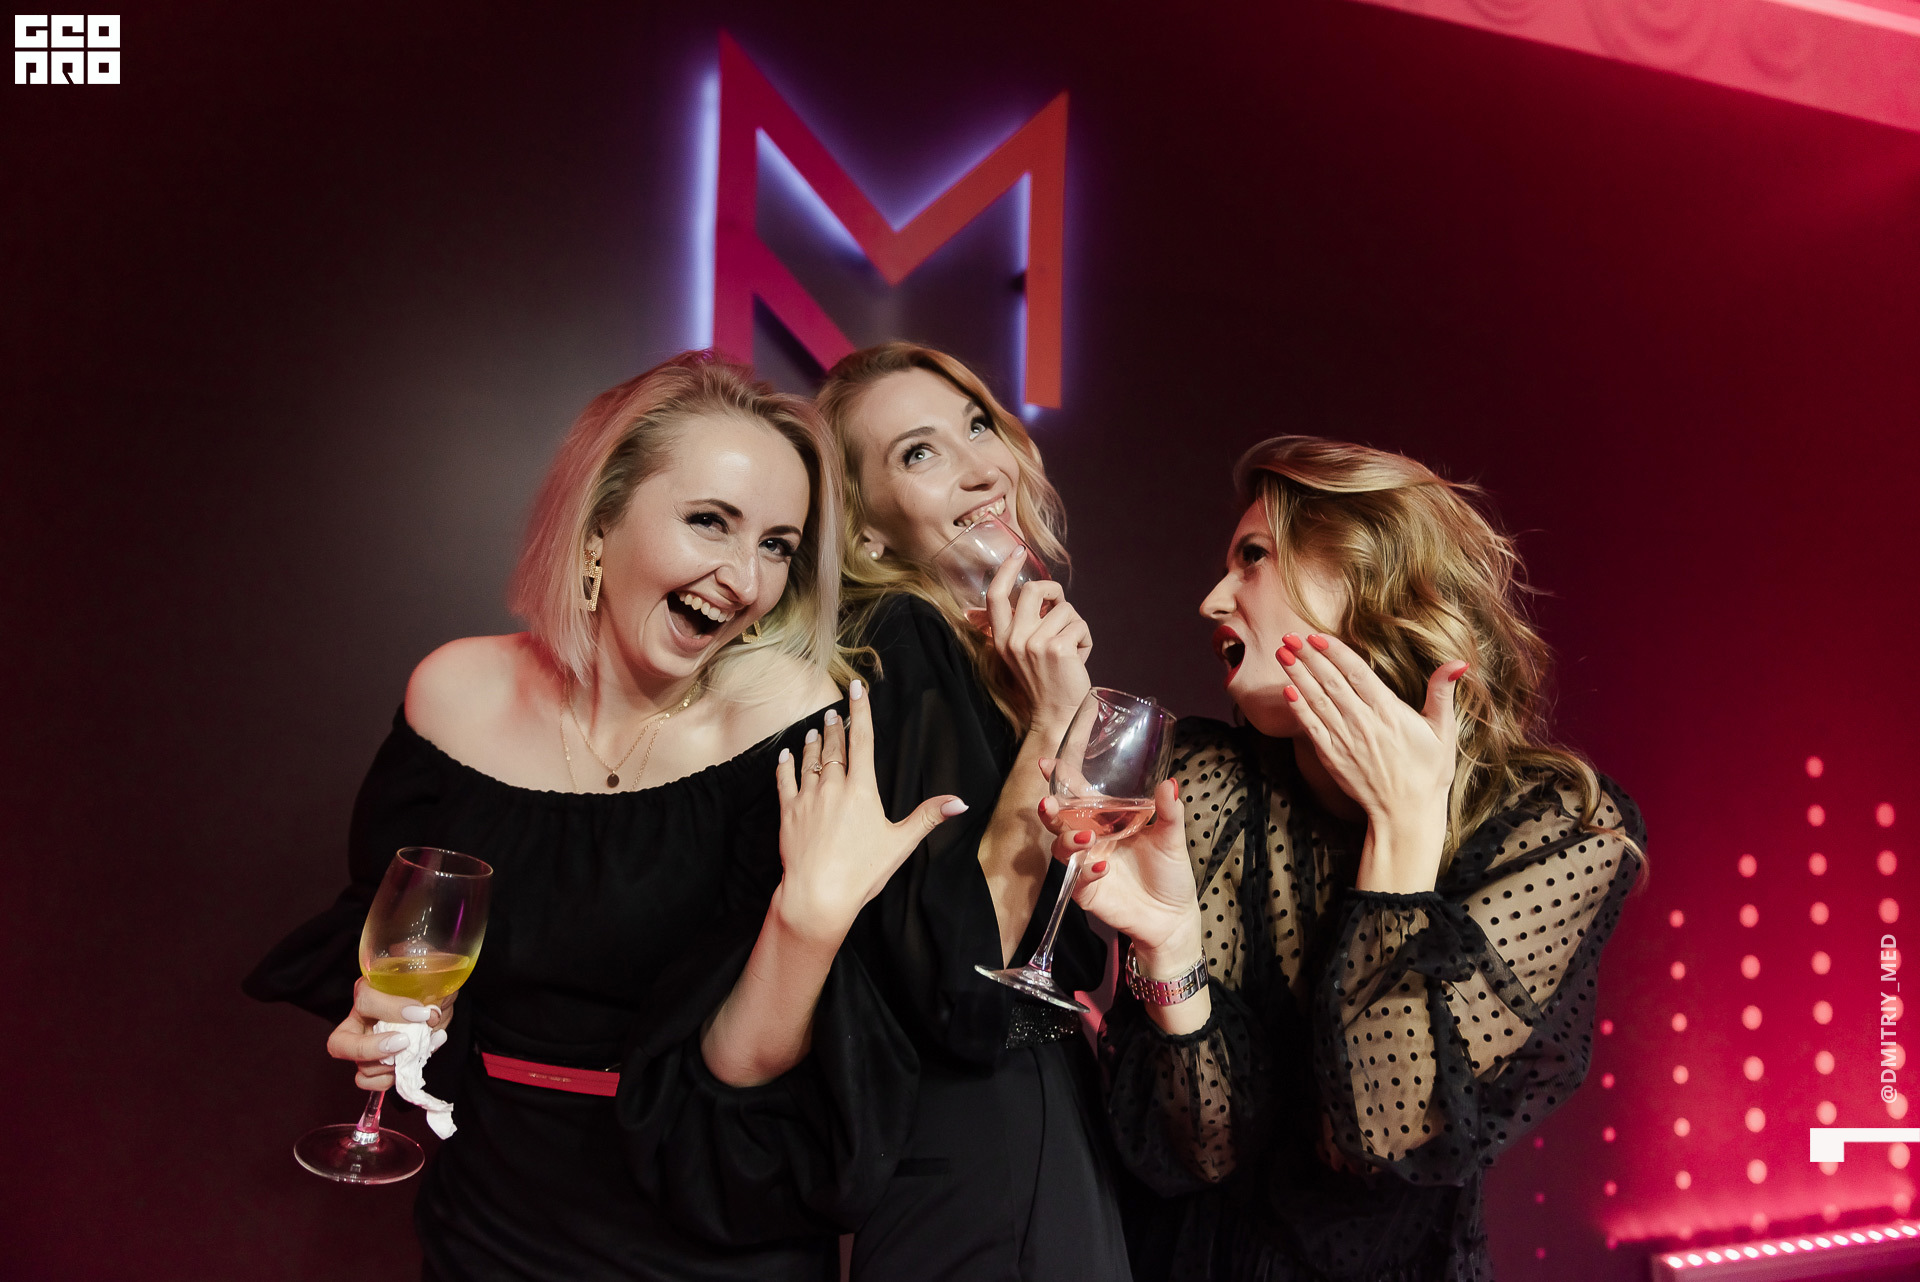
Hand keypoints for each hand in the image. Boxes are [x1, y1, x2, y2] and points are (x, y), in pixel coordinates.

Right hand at [326, 977, 455, 1091]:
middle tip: (404, 1043)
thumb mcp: (432, 985)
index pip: (365, 1000)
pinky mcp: (371, 1064)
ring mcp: (362, 1046)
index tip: (422, 1015)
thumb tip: (431, 1015)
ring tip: (417, 1051)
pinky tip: (408, 1067)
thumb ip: (430, 998)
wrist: (435, 1008)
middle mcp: (357, 1021)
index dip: (392, 1009)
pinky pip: (367, 1081)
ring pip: (362, 1066)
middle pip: (341, 1043)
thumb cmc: (428, 991)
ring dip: (393, 1064)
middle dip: (371, 1048)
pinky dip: (388, 1079)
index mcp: (368, 992)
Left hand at [773, 679, 967, 941]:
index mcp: (862, 790)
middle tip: (834, 711)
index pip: (862, 741)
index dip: (860, 712)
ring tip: (814, 729)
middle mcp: (833, 787)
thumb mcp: (900, 844)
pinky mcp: (789, 814)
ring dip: (814, 743)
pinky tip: (786, 755)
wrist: (817, 895)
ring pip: (811, 761)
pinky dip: (786, 766)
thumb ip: (927, 817)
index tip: (856, 688)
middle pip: (836, 748)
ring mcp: (808, 799)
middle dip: (836, 727)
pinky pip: (785, 782)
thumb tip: (959, 801)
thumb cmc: (862, 871)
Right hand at [984, 556, 1091, 730]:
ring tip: (1071, 649)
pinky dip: (1086, 640)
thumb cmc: (1043, 681)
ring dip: (1075, 626)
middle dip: (1054, 592)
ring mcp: (1035, 643)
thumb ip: (1010, 627)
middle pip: (1034, 590)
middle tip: (1060, 607)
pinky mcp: (1058, 648)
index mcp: (1002, 638)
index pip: (997, 596)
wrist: (1056, 714)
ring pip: (1065, 609)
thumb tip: (988, 607)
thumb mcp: (1016, 653)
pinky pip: (1080, 625)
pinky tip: (1079, 658)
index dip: (1006, 570)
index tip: (1018, 553)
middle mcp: (1014, 639)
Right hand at [1035, 777, 1202, 964]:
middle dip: (1051, 810)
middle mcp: (1093, 840)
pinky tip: (1103, 867)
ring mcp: (1087, 865)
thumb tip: (1169, 782)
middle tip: (1049, 804)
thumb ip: (1169, 811)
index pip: (1080, 796)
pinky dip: (1088, 871)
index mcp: (1108, 821)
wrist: (1173, 916)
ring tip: (1087, 837)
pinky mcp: (1088, 891)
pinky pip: (1078, 878)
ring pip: (1062, 848)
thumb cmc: (1170, 873)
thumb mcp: (1172, 838)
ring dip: (1069, 840)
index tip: (1047, 764)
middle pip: (1061, 821)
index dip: (1062, 779)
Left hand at [1278, 632, 1466, 892]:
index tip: (1317, 636)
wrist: (1407, 814)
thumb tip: (1458, 663)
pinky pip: (1311, 727)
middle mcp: (1362, 722)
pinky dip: (1298, 708)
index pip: (1357, 673)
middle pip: (1330, 681)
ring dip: (1298, 675)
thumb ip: (1443, 693)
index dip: (1335, 652)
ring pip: (1316, 700)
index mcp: (1388, 712)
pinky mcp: (1332, 757)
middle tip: (1289, 635)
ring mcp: (1344, 739)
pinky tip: (1287, 691)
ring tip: (1283, 653)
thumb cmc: (1428, 772)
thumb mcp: (1444, 731)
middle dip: (1308, 656)